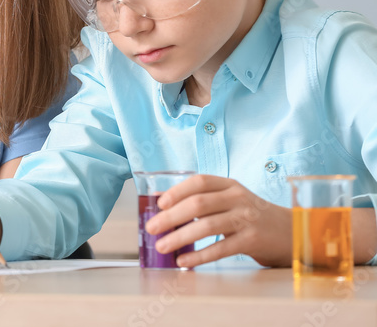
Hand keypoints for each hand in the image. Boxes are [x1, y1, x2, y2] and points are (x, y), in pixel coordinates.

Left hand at [145, 174, 291, 267]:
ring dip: (180, 237)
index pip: (199, 181)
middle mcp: (238, 198)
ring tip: (162, 246)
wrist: (292, 233)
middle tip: (151, 228)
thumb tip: (159, 201)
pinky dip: (199, 256)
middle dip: (170, 217)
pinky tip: (184, 261)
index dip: (176, 191)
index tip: (159, 204)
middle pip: (198, 204)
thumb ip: (200, 199)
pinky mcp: (252, 241)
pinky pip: (221, 249)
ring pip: (206, 226)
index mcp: (229, 185)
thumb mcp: (228, 200)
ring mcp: (247, 219)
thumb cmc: (251, 216)